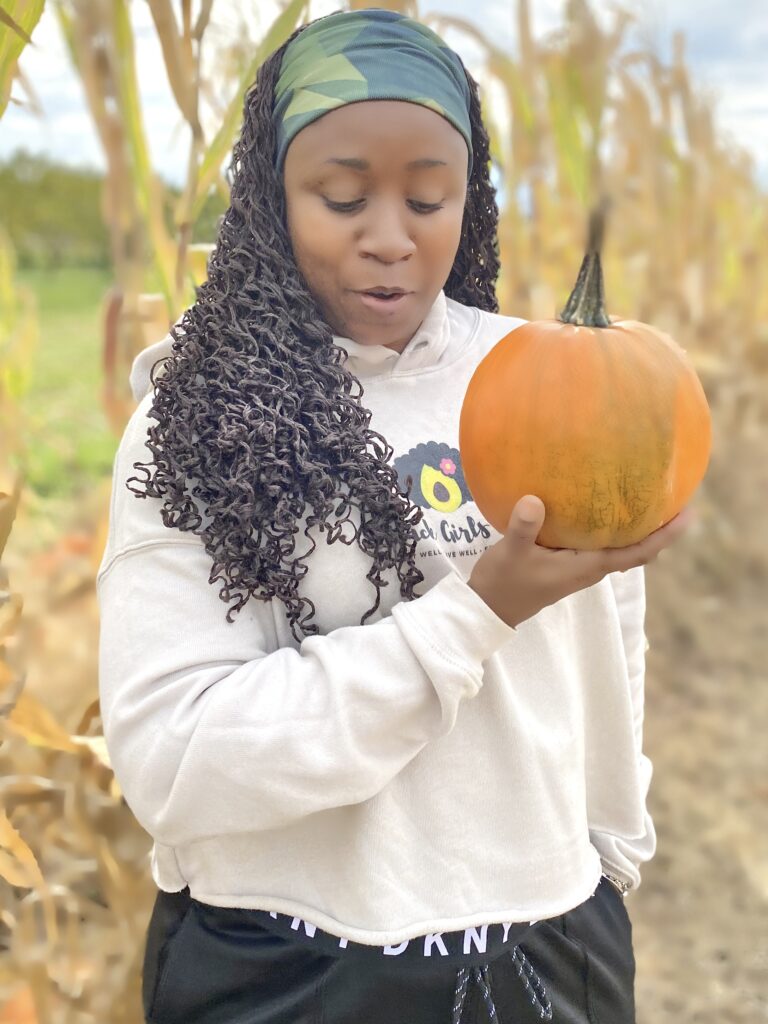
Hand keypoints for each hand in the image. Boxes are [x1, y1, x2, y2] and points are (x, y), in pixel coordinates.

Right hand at [467, 495, 694, 629]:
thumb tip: (535, 499)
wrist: (488, 609)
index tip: (688, 514)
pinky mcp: (567, 562)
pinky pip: (599, 541)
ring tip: (647, 494)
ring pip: (619, 545)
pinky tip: (602, 503)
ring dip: (636, 526)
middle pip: (637, 548)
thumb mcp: (511, 554)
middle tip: (674, 496)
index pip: (638, 552)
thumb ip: (524, 528)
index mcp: (587, 567)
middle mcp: (590, 568)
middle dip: (658, 527)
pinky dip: (610, 525)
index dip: (665, 535)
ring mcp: (579, 566)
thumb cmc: (503, 584)